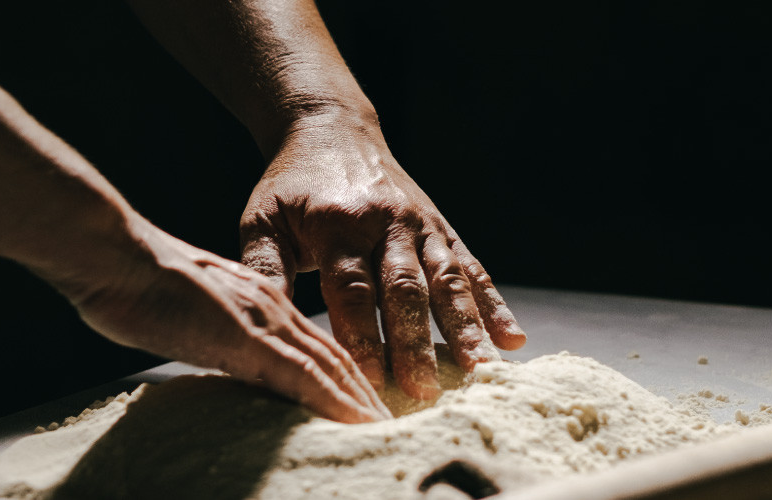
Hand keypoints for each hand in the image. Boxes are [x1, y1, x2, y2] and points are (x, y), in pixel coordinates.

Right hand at [47, 220, 390, 422]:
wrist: (115, 256)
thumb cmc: (136, 281)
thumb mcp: (191, 309)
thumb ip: (218, 331)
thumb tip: (226, 355)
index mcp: (262, 299)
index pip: (317, 343)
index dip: (348, 373)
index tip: (370, 400)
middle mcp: (274, 307)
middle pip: (335, 357)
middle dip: (368, 391)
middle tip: (400, 421)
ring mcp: (264, 322)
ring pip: (330, 366)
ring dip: (363, 400)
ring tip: (390, 430)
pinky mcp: (247, 338)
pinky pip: (302, 374)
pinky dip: (334, 400)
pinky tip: (358, 421)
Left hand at [237, 115, 526, 400]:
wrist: (332, 129)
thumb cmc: (290, 187)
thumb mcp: (263, 221)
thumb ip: (264, 272)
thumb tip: (260, 328)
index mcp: (337, 225)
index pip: (352, 287)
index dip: (362, 334)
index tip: (368, 378)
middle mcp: (386, 224)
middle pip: (405, 289)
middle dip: (416, 343)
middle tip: (424, 392)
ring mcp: (421, 226)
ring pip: (447, 281)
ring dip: (465, 328)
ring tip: (479, 371)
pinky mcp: (443, 229)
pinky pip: (472, 269)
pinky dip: (493, 305)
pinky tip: (511, 339)